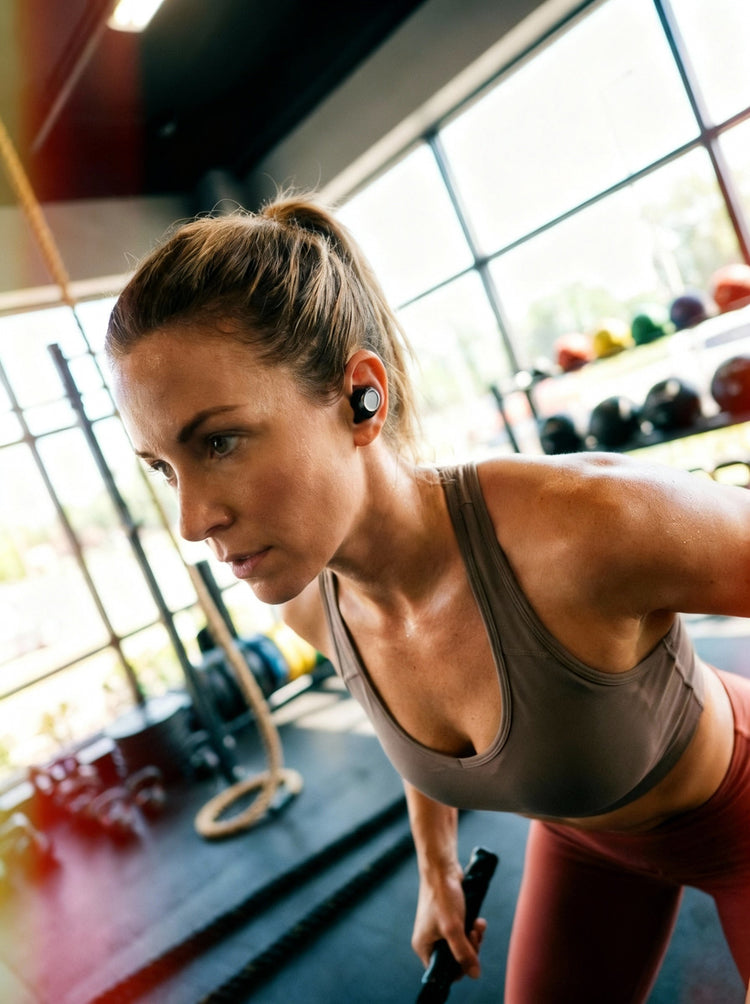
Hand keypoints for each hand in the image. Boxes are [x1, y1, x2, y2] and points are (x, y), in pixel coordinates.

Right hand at [411, 863, 486, 979]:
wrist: (442, 869)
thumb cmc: (443, 897)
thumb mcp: (453, 929)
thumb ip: (464, 953)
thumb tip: (475, 975)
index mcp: (424, 946)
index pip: (442, 971)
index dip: (459, 969)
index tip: (470, 957)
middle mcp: (430, 940)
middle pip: (455, 958)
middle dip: (470, 949)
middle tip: (474, 936)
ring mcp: (439, 928)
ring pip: (462, 944)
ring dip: (474, 938)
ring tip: (477, 925)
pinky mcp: (449, 918)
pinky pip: (464, 931)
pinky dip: (473, 927)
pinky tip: (478, 919)